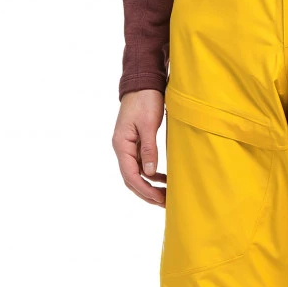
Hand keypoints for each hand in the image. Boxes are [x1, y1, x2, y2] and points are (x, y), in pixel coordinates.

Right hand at [113, 89, 166, 205]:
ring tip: (166, 195)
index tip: (159, 198)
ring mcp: (128, 146)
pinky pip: (142, 165)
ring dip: (150, 186)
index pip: (130, 175)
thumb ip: (149, 149)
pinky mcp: (136, 143)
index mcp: (121, 144)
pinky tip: (164, 178)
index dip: (144, 189)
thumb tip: (150, 173)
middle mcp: (122, 148)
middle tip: (165, 203)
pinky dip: (152, 174)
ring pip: (136, 174)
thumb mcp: (149, 124)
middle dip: (147, 193)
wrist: (143, 83)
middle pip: (131, 178)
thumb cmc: (145, 100)